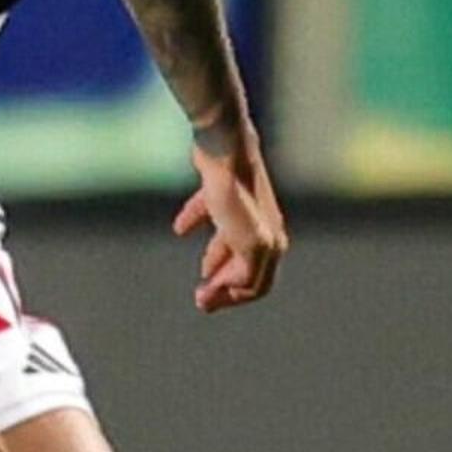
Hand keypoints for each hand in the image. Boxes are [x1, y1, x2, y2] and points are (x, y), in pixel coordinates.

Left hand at [174, 132, 286, 312]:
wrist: (224, 148)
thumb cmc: (236, 196)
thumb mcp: (249, 243)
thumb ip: (247, 272)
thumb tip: (233, 288)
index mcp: (271, 242)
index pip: (258, 285)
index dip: (232, 298)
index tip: (205, 302)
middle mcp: (263, 226)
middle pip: (247, 267)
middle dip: (225, 285)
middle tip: (201, 298)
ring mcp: (243, 207)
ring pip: (232, 243)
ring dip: (217, 260)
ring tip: (201, 272)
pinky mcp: (223, 188)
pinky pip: (212, 213)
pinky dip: (197, 223)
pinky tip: (180, 228)